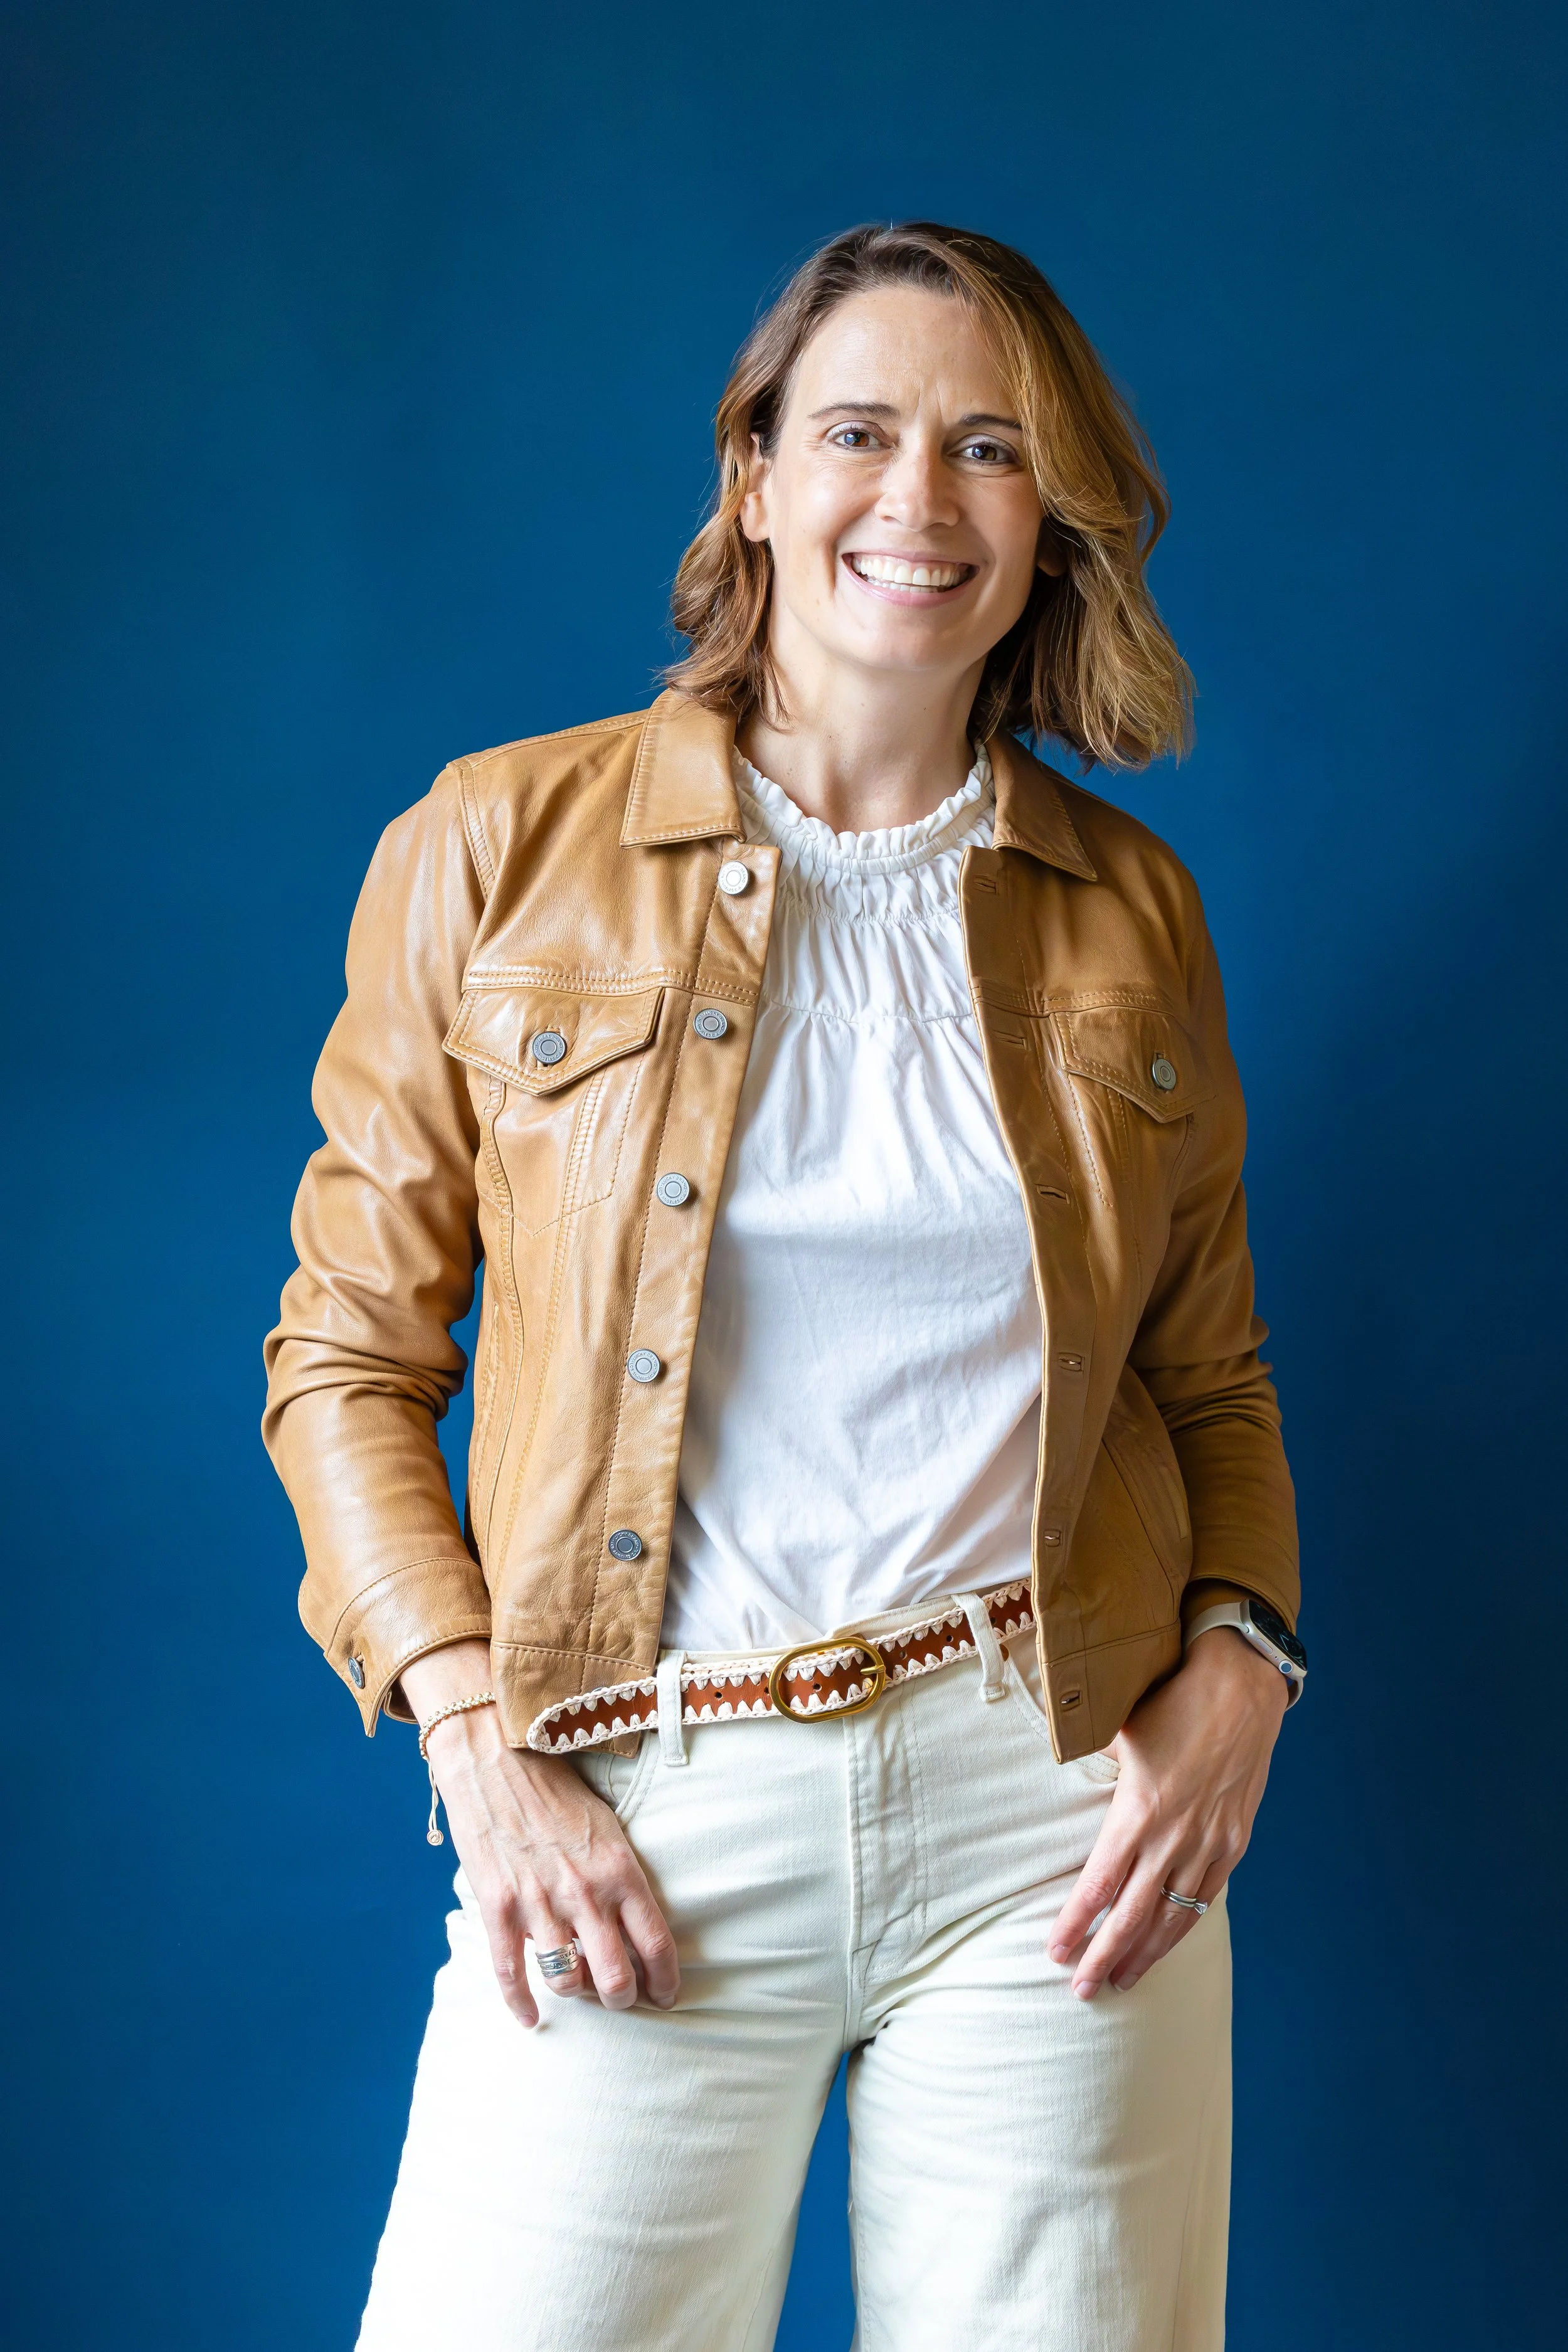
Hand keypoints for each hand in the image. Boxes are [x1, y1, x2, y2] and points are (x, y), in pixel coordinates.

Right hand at [402, 1642, 678, 2028]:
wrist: (494, 1752)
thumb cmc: (555, 1785)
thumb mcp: (606, 1822)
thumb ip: (620, 1872)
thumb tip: (634, 1922)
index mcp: (620, 1868)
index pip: (657, 1944)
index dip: (666, 1982)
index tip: (665, 1996)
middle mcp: (585, 1892)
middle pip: (615, 1979)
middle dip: (623, 1999)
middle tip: (622, 1998)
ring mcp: (539, 1902)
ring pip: (568, 1982)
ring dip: (576, 1995)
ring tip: (580, 1990)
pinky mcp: (498, 1906)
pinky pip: (512, 1974)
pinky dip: (521, 2004)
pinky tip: (530, 2018)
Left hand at [1048, 1625, 1288, 1998]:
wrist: (1241, 1687)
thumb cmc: (1172, 1701)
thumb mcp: (1119, 1728)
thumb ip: (1090, 1758)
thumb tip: (1061, 1766)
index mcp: (1139, 1811)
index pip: (1099, 1883)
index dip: (1076, 1923)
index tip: (1054, 1952)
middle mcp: (1174, 1837)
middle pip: (1132, 1914)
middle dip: (1104, 1956)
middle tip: (1081, 1991)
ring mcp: (1209, 1844)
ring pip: (1173, 1917)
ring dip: (1145, 1953)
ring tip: (1121, 1981)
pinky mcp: (1235, 1842)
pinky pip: (1206, 1898)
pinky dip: (1183, 1926)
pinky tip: (1166, 1942)